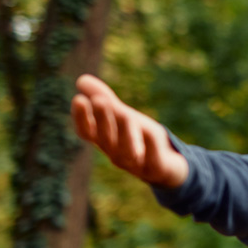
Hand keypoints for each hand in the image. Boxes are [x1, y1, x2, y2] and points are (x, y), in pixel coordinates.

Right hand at [70, 74, 188, 187]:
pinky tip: (151, 133)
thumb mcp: (122, 117)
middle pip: (106, 139)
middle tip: (100, 100)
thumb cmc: (139, 140)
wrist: (168, 168)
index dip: (81, 118)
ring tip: (125, 114)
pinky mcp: (157, 168)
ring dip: (124, 133)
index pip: (87, 132)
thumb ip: (104, 99)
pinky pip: (154, 160)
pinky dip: (151, 147)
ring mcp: (136, 164)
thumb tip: (81, 79)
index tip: (78, 99)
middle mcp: (116, 154)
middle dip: (103, 120)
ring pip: (127, 151)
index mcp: (106, 141)